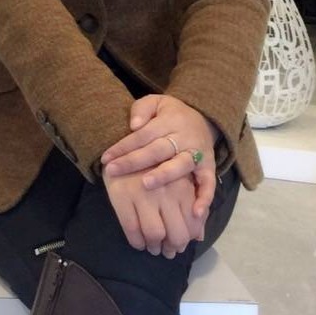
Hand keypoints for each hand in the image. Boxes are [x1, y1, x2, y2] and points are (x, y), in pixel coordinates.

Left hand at [100, 94, 218, 219]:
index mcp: (168, 121)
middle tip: (114, 170)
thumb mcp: (155, 102)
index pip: (142, 134)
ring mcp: (198, 153)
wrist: (203, 118)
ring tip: (146, 184)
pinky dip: (204, 198)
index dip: (123, 146)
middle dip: (134, 161)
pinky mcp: (209, 167)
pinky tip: (195, 212)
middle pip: (157, 150)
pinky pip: (209, 184)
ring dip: (164, 175)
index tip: (106, 158)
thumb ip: (142, 109)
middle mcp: (184, 137)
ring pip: (180, 165)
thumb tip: (134, 125)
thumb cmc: (170, 113)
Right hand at [104, 170, 204, 258]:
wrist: (121, 148)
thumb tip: (199, 237)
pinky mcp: (122, 195)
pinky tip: (138, 242)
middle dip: (172, 248)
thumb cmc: (155, 166)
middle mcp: (166, 190)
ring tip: (153, 247)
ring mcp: (142, 193)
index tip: (179, 243)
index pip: (192, 224)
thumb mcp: (178, 180)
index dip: (187, 239)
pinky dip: (136, 242)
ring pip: (154, 234)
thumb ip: (191, 207)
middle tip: (167, 251)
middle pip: (176, 233)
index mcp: (183, 186)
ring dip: (155, 247)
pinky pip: (131, 228)